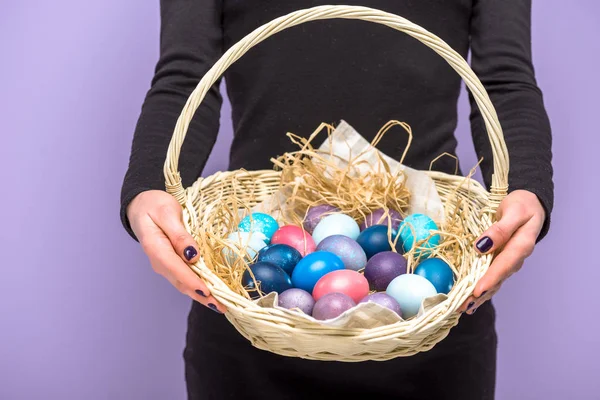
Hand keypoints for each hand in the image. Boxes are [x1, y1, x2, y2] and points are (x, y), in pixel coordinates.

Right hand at [127, 190, 225, 312]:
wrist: (141, 206)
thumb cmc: (154, 205)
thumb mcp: (167, 213)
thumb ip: (179, 234)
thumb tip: (192, 254)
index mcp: (155, 247)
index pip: (175, 268)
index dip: (192, 281)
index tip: (206, 291)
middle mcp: (159, 261)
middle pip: (181, 282)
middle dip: (201, 295)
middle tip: (221, 306)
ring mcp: (164, 264)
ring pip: (183, 283)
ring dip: (201, 295)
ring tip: (220, 305)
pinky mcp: (171, 264)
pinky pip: (185, 278)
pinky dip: (198, 287)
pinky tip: (211, 294)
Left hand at [459, 190, 544, 314]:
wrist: (531, 204)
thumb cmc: (522, 206)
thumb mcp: (514, 212)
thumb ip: (500, 229)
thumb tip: (482, 246)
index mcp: (521, 246)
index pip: (503, 266)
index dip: (490, 280)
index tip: (476, 291)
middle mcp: (516, 258)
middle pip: (497, 279)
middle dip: (480, 293)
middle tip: (463, 306)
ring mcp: (509, 260)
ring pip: (494, 281)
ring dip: (480, 295)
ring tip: (464, 308)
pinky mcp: (502, 260)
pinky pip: (492, 276)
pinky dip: (482, 288)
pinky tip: (472, 299)